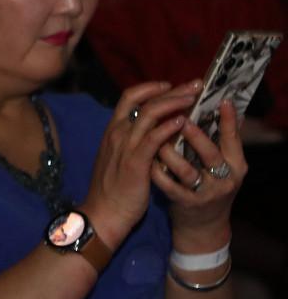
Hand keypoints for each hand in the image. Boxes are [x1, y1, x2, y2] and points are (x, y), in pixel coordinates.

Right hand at [81, 81, 198, 245]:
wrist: (102, 214)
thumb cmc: (113, 190)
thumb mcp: (118, 158)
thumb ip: (132, 142)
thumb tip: (152, 130)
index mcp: (113, 131)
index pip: (130, 97)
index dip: (151, 88)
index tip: (171, 85)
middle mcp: (118, 133)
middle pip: (145, 101)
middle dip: (173, 90)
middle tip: (196, 84)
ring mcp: (125, 146)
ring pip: (151, 113)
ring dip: (175, 102)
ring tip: (195, 98)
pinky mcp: (135, 161)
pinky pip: (153, 138)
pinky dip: (169, 126)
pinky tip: (184, 121)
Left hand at [154, 99, 245, 241]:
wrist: (201, 225)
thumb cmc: (209, 185)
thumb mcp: (220, 165)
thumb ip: (219, 141)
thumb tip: (220, 109)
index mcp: (236, 165)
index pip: (234, 140)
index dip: (229, 121)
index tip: (221, 101)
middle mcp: (223, 179)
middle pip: (211, 154)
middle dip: (196, 136)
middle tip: (181, 118)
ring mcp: (204, 193)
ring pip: (186, 170)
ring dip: (170, 152)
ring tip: (157, 138)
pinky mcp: (184, 203)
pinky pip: (167, 185)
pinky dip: (156, 171)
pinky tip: (147, 160)